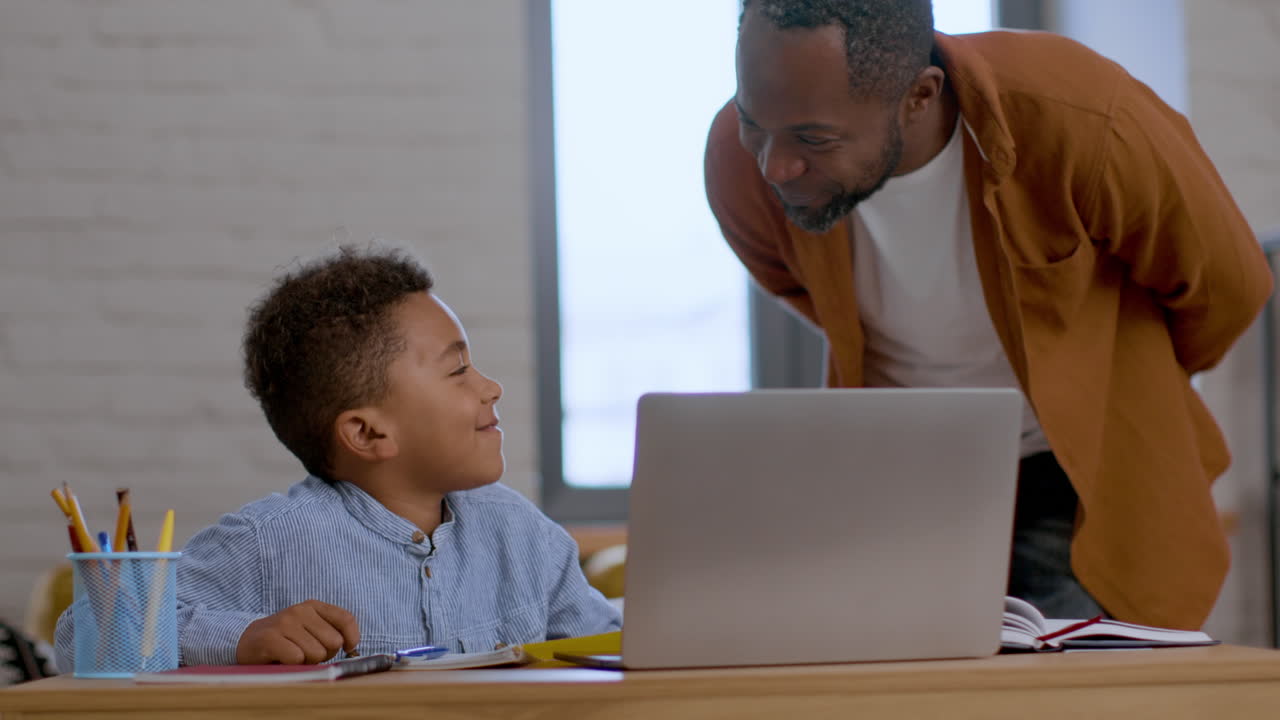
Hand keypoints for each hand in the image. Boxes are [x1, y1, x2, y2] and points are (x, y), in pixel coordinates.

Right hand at [235, 600, 359, 664]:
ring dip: (307, 662)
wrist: (247, 641)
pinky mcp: (270, 638)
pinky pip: (296, 658)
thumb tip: (353, 651)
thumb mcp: (309, 630)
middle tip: (307, 654)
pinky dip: (292, 665)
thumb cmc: (285, 640)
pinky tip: (282, 659)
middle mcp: (300, 611)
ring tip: (292, 656)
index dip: (352, 637)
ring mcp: (285, 623)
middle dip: (324, 655)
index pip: (346, 619)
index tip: (347, 649)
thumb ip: (330, 634)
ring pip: (316, 653)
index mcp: (314, 606)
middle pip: (334, 642)